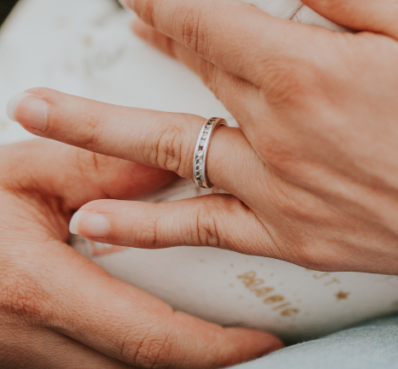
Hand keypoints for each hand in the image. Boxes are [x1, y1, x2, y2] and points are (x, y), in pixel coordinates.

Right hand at [0, 140, 281, 368]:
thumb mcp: (24, 173)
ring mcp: (15, 359)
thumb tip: (176, 161)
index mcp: (35, 290)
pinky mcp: (14, 362)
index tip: (261, 342)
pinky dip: (126, 359)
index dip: (215, 348)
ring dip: (168, 363)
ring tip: (218, 338)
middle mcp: (23, 340)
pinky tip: (156, 338)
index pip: (148, 338)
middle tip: (257, 343)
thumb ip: (104, 168)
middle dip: (204, 362)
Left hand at [9, 0, 397, 276]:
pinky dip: (144, 229)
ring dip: (100, 133)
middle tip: (101, 29)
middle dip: (141, 48)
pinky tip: (95, 224)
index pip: (212, 24)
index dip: (168, 3)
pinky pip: (205, 233)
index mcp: (307, 68)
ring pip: (175, 153)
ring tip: (35, 121)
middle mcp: (280, 133)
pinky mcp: (300, 239)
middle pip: (189, 81)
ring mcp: (284, 192)